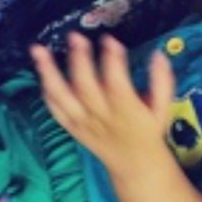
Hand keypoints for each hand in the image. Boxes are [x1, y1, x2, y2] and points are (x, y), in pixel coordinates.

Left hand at [29, 30, 173, 174]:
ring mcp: (83, 122)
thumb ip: (162, 82)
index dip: (112, 61)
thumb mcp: (163, 109)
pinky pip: (55, 110)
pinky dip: (46, 90)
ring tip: (38, 50)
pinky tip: (40, 70)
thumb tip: (158, 55)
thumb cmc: (148, 130)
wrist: (134, 164)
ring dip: (48, 72)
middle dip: (78, 59)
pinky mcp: (71, 127)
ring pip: (62, 97)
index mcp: (127, 112)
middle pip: (85, 87)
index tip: (109, 39)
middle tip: (75, 36)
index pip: (117, 84)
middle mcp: (101, 117)